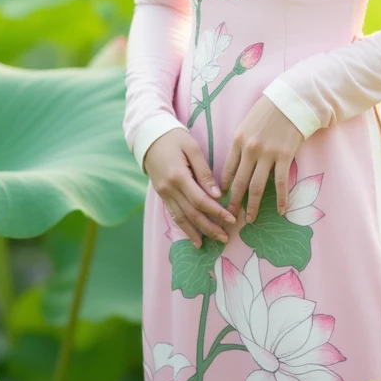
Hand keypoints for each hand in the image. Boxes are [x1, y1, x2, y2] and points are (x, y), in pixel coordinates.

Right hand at [144, 128, 236, 248]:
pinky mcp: (162, 194)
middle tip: (225, 238)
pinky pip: (173, 214)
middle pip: (191, 214)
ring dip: (195, 232)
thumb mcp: (192, 148)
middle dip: (209, 227)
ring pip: (180, 218)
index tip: (231, 219)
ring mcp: (163, 193)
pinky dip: (183, 227)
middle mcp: (169, 189)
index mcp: (178, 176)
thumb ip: (204, 172)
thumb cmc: (174, 138)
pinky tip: (192, 235)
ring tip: (209, 243)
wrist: (149, 136)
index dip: (217, 212)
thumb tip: (217, 194)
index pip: (201, 201)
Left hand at [221, 95, 304, 222]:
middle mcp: (250, 149)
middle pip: (239, 182)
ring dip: (252, 205)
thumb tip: (237, 162)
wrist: (292, 100)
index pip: (227, 170)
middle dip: (233, 203)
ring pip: (257, 186)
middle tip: (229, 217)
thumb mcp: (247, 123)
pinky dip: (280, 199)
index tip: (221, 199)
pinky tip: (280, 210)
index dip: (224, 187)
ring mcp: (268, 154)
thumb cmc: (269, 109)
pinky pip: (281, 183)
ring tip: (249, 219)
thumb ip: (241, 142)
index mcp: (238, 140)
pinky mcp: (285, 156)